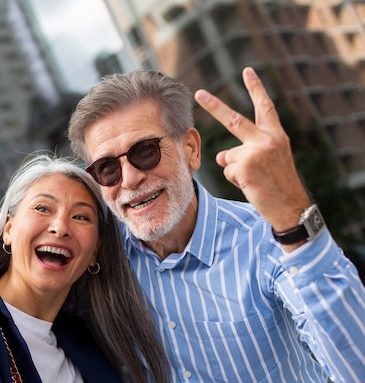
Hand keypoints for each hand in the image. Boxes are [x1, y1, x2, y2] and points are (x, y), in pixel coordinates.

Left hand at [194, 67, 310, 237]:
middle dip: (214, 105)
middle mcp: (267, 139)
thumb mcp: (267, 160)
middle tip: (198, 93)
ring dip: (235, 171)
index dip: (255, 88)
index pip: (264, 106)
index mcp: (276, 135)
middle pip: (234, 120)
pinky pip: (227, 170)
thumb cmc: (277, 185)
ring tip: (255, 180)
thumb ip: (246, 150)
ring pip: (228, 157)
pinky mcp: (245, 166)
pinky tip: (252, 185)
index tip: (247, 70)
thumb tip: (220, 154)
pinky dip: (235, 180)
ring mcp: (256, 152)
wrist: (290, 206)